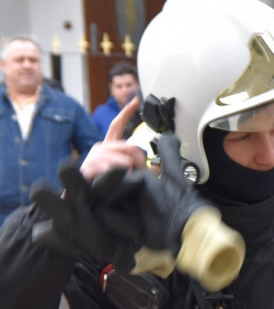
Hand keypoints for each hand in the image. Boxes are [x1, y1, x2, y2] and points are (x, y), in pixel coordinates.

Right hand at [31, 98, 146, 261]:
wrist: (83, 209)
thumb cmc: (108, 194)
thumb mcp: (127, 177)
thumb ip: (140, 168)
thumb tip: (155, 167)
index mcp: (109, 147)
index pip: (117, 125)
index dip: (126, 112)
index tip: (135, 99)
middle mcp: (100, 147)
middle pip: (131, 147)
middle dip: (138, 162)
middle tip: (133, 176)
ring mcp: (94, 156)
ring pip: (124, 158)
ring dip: (128, 173)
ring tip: (120, 182)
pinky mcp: (89, 167)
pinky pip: (112, 167)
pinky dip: (116, 175)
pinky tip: (110, 181)